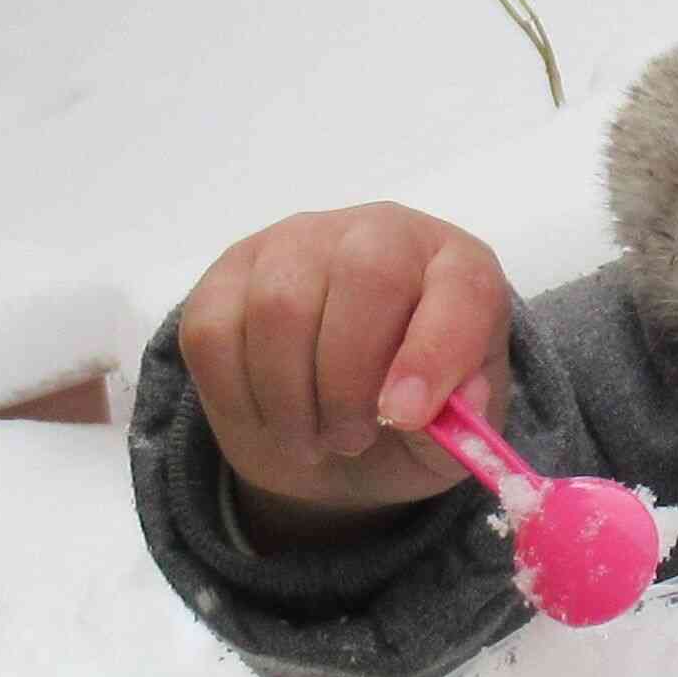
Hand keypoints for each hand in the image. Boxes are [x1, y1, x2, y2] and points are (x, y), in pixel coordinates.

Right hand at [174, 203, 516, 540]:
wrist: (333, 434)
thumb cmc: (405, 422)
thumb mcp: (450, 442)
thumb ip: (464, 425)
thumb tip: (458, 403)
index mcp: (456, 267)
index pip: (458, 286)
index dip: (433, 351)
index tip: (403, 417)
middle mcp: (380, 234)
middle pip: (364, 276)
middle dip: (348, 382)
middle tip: (352, 439)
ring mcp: (297, 243)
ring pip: (279, 307)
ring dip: (290, 400)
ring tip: (314, 437)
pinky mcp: (229, 273)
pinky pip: (214, 332)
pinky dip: (237, 397)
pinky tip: (269, 418)